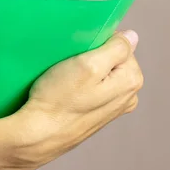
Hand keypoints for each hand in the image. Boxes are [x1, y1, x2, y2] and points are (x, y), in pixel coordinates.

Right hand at [8, 30, 143, 169]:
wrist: (38, 133)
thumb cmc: (58, 99)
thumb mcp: (87, 65)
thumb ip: (115, 48)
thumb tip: (131, 37)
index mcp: (131, 80)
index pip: (121, 44)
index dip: (97, 42)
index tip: (78, 53)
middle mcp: (128, 95)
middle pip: (112, 59)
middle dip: (91, 56)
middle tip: (69, 64)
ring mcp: (113, 106)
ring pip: (101, 73)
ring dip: (83, 69)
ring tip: (64, 77)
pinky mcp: (97, 113)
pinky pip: (91, 87)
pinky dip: (79, 83)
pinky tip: (64, 89)